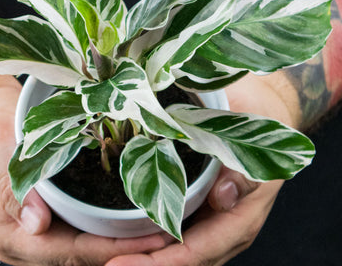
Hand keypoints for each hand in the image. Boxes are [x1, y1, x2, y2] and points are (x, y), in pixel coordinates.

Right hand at [0, 84, 167, 265]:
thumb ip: (8, 186)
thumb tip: (37, 225)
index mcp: (10, 234)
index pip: (70, 252)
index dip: (113, 250)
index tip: (153, 240)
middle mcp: (28, 240)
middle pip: (83, 255)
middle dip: (126, 249)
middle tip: (169, 235)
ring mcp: (39, 228)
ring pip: (86, 244)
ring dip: (122, 239)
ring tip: (161, 226)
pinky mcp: (50, 213)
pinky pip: (83, 226)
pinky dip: (110, 223)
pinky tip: (136, 211)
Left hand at [106, 73, 295, 265]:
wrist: (261, 111)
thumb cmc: (260, 124)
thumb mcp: (258, 142)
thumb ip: (245, 175)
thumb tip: (223, 199)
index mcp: (238, 220)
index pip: (194, 254)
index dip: (157, 263)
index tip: (119, 264)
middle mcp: (220, 227)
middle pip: (178, 259)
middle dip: (140, 262)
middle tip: (99, 259)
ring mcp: (206, 218)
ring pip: (171, 248)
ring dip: (138, 252)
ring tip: (101, 250)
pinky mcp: (194, 204)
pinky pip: (168, 228)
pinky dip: (143, 234)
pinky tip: (116, 229)